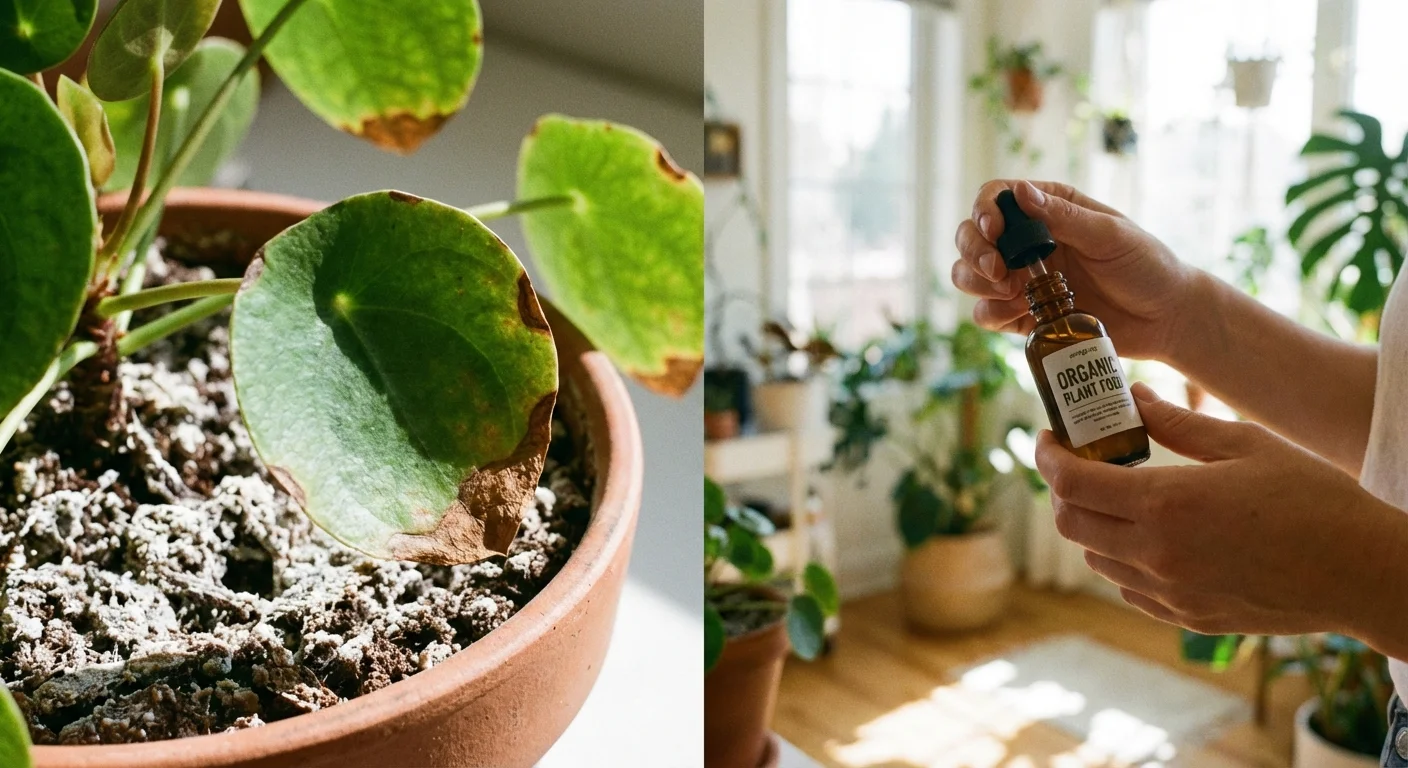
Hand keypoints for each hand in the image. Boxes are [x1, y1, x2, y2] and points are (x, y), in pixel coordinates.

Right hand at [952, 180, 1197, 360]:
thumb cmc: (1147, 266)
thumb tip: (1019, 192)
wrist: (1165, 319)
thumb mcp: (1111, 235)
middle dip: (974, 252)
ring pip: (968, 275)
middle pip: (971, 237)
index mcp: (1050, 210)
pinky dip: (990, 314)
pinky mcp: (1023, 315)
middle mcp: (1028, 242)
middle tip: (999, 271)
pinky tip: (1017, 313)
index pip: (996, 198)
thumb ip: (1064, 217)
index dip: (983, 211)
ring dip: (976, 282)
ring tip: (1012, 292)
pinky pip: (986, 314)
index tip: (994, 230)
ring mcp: (1022, 280)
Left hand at [1036, 382, 1407, 643]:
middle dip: (1064, 488)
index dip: (1047, 456)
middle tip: (1081, 462)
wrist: (1361, 573)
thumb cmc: (1313, 500)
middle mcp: (1157, 554)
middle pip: (1071, 523)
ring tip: (1120, 494)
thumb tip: (1133, 397)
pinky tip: (1151, 534)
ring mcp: (1169, 591)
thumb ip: (1178, 424)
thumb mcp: (1245, 444)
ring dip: (1093, 523)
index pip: (1071, 483)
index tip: (1050, 437)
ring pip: (1095, 557)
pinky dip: (1122, 558)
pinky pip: (1128, 587)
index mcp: (1166, 504)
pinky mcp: (1186, 616)